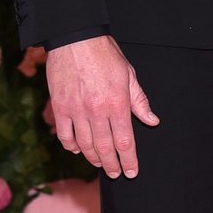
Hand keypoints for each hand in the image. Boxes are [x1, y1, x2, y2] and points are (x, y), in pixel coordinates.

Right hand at [47, 35, 158, 178]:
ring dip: (93, 158)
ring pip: (85, 145)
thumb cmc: (105, 54)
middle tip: (116, 173)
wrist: (76, 38)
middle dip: (112, 164)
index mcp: (117, 102)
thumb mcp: (128, 73)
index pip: (125, 140)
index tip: (131, 171)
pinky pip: (65, 136)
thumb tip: (152, 120)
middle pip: (105, 147)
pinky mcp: (60, 107)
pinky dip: (71, 146)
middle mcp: (97, 110)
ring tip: (100, 164)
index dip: (129, 159)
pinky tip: (78, 149)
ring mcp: (76, 110)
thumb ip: (139, 100)